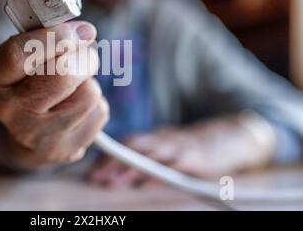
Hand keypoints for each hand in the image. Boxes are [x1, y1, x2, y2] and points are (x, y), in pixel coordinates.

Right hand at [0, 21, 108, 169]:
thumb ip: (47, 38)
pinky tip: (77, 107)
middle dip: (83, 57)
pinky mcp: (68, 149)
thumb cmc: (30, 84)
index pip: (18, 54)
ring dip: (90, 81)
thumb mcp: (26, 57)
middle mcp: (13, 112)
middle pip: (63, 73)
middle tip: (84, 53)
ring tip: (75, 85)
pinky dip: (95, 103)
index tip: (78, 30)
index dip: (54, 37)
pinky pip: (99, 111)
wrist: (30, 137)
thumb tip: (86, 32)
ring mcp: (41, 135)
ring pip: (89, 92)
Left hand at [89, 114, 275, 187]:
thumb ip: (148, 156)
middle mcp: (163, 139)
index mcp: (155, 137)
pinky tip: (144, 184)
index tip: (91, 170)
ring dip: (129, 169)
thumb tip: (116, 173)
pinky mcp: (194, 158)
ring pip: (149, 156)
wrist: (230, 138)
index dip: (108, 155)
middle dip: (112, 162)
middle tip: (95, 177)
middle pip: (133, 147)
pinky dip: (157, 175)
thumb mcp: (169, 148)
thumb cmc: (193, 148)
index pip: (127, 143)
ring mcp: (178, 147)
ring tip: (112, 182)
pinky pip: (173, 166)